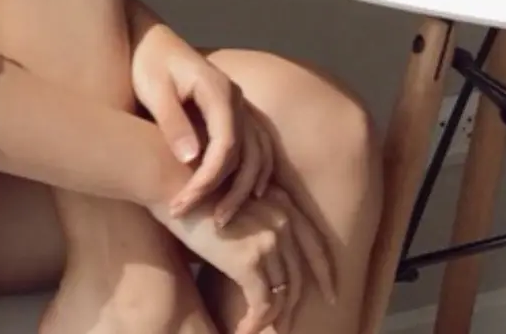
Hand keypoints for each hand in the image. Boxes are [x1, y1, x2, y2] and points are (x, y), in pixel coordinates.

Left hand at [131, 22, 273, 222]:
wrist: (151, 42)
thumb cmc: (147, 62)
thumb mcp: (153, 89)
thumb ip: (172, 122)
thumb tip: (191, 158)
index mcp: (217, 89)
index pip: (226, 144)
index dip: (209, 178)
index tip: (185, 201)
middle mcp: (236, 99)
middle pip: (244, 155)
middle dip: (224, 192)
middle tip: (198, 220)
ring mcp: (239, 107)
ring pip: (256, 156)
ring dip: (242, 191)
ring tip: (220, 221)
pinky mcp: (234, 115)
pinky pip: (255, 150)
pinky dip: (254, 175)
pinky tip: (243, 199)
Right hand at [149, 183, 335, 333]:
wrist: (173, 185)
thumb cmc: (198, 194)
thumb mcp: (239, 202)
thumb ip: (260, 222)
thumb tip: (266, 261)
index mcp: (283, 204)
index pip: (316, 245)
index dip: (326, 275)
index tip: (332, 297)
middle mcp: (282, 220)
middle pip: (298, 276)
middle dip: (292, 307)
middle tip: (286, 327)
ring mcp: (268, 240)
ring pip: (281, 295)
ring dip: (272, 320)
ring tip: (259, 331)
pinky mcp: (249, 261)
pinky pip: (261, 305)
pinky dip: (254, 324)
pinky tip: (243, 331)